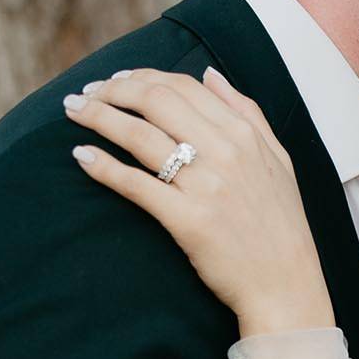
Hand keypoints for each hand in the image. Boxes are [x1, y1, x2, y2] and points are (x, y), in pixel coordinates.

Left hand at [64, 67, 333, 333]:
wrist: (286, 284)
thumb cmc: (281, 224)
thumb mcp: (278, 158)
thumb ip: (247, 111)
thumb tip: (210, 74)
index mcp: (245, 134)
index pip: (182, 86)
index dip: (140, 77)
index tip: (114, 82)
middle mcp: (226, 152)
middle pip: (154, 101)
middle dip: (111, 90)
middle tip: (83, 96)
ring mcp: (206, 186)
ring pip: (139, 135)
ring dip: (98, 117)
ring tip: (72, 113)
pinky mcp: (188, 220)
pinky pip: (136, 184)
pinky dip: (103, 166)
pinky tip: (81, 156)